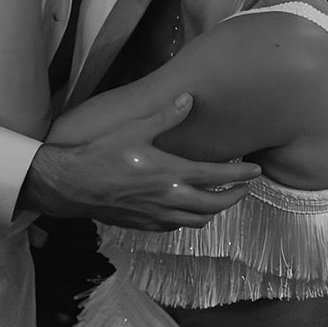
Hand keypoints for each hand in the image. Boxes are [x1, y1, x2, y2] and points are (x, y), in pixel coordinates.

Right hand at [23, 94, 263, 228]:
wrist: (71, 185)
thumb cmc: (100, 154)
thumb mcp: (133, 129)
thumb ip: (165, 116)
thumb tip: (189, 99)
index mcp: (170, 173)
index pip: (217, 177)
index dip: (241, 174)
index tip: (256, 171)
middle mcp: (169, 199)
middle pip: (215, 205)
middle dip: (235, 196)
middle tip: (244, 187)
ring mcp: (157, 215)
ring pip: (198, 221)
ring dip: (215, 210)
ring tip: (221, 198)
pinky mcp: (144, 225)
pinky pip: (176, 227)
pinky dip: (190, 219)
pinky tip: (188, 208)